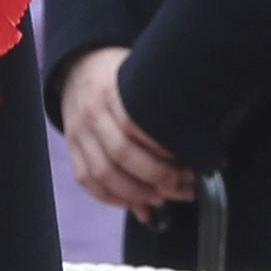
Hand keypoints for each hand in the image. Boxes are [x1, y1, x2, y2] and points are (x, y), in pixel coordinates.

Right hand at [58, 47, 190, 215]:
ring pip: (102, 173)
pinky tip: (134, 204)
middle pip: (121, 153)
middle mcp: (92, 113)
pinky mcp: (72, 148)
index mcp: (113, 90)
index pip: (135, 123)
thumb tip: (198, 138)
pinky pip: (87, 180)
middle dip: (156, 176)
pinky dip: (111, 198)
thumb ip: (161, 103)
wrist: (80, 66)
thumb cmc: (123, 75)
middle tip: (182, 186)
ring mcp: (78, 133)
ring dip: (135, 194)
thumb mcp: (141, 76)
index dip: (162, 147)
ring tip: (162, 199)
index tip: (187, 159)